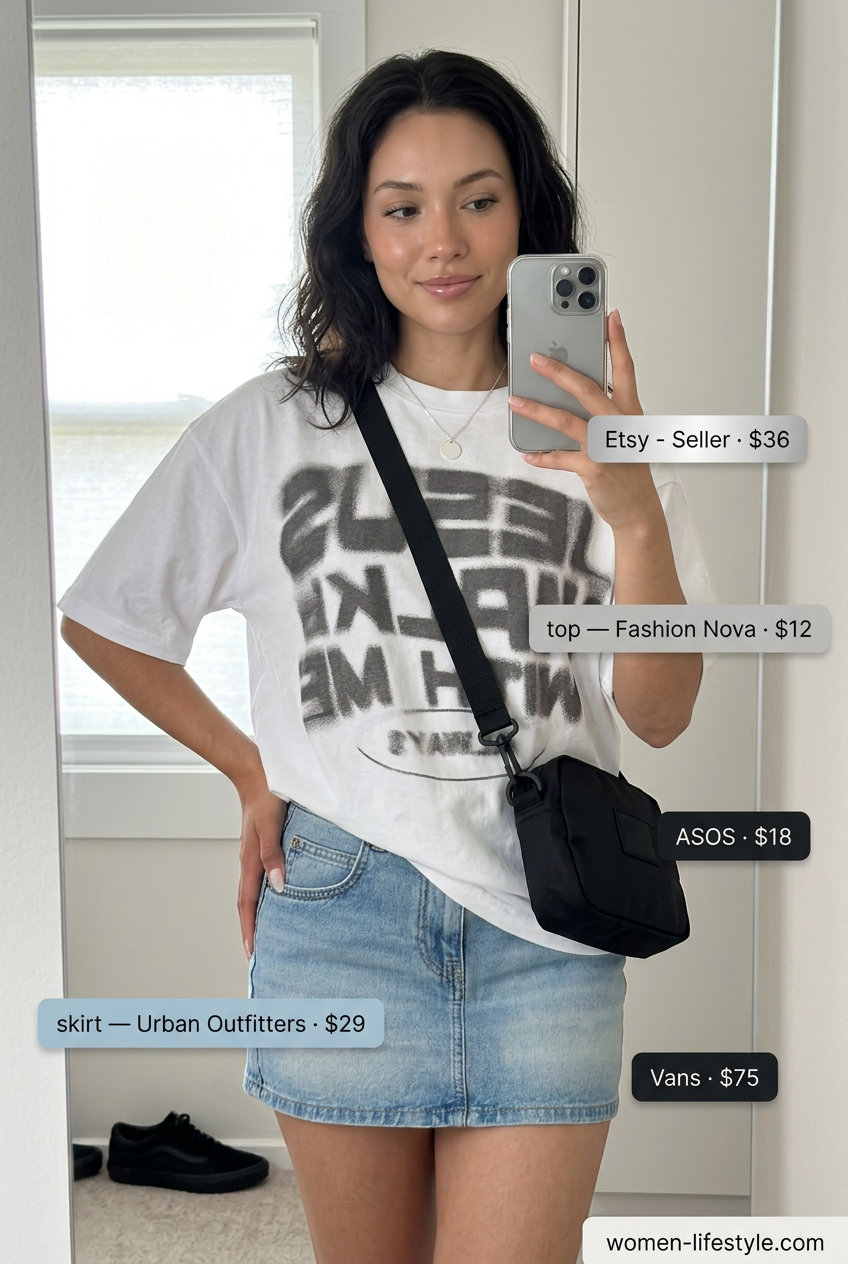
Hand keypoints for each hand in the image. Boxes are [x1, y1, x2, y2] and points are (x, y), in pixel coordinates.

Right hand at [236, 768, 287, 960]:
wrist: (257, 771)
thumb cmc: (267, 794)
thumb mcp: (272, 825)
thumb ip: (274, 855)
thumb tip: (279, 886)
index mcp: (250, 860)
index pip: (248, 903)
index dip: (250, 929)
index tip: (252, 953)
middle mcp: (250, 860)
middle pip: (248, 903)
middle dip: (251, 929)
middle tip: (256, 953)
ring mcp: (254, 853)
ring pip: (254, 891)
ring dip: (257, 913)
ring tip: (266, 933)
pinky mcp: (261, 845)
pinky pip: (261, 877)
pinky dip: (265, 894)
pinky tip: (276, 896)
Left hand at [509, 309, 660, 533]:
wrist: (639, 509)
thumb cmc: (628, 467)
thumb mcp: (623, 433)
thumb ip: (603, 411)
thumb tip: (571, 393)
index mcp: (629, 410)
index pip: (625, 369)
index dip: (618, 342)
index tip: (610, 316)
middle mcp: (619, 424)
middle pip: (587, 389)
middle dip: (559, 371)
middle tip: (535, 358)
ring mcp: (606, 446)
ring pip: (567, 421)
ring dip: (537, 409)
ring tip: (514, 400)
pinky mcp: (594, 468)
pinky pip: (560, 458)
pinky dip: (542, 456)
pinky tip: (528, 453)